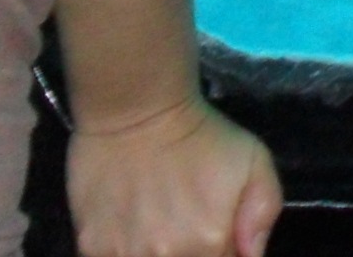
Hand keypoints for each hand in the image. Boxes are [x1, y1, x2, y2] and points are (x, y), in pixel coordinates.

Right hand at [67, 94, 282, 256]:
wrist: (137, 110)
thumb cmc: (202, 135)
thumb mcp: (254, 162)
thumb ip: (262, 215)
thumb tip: (252, 256)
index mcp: (211, 242)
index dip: (222, 251)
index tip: (217, 234)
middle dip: (192, 254)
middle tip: (186, 222)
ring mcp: (125, 256)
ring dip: (156, 253)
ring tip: (157, 221)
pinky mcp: (90, 248)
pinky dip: (124, 251)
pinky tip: (130, 228)